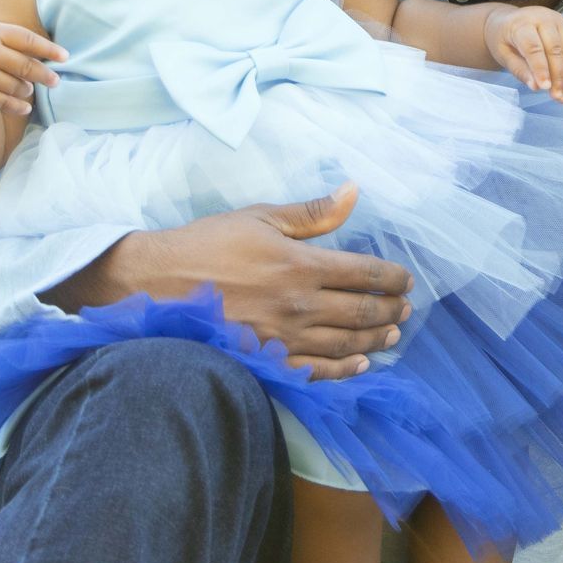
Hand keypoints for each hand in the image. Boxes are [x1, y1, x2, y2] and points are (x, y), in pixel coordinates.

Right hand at [0, 18, 66, 117]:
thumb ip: (13, 37)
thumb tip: (48, 49)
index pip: (27, 40)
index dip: (48, 49)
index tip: (65, 57)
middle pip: (25, 66)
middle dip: (45, 75)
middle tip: (56, 81)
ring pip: (16, 86)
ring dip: (27, 89)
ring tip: (29, 88)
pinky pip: (2, 102)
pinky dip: (17, 106)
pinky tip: (26, 107)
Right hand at [60, 182, 412, 377]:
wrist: (156, 285)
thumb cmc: (207, 245)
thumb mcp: (260, 217)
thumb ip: (312, 213)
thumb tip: (354, 192)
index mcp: (302, 265)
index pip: (364, 274)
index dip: (392, 278)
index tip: (406, 280)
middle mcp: (300, 305)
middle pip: (361, 312)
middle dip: (389, 310)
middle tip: (405, 310)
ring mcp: (284, 337)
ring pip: (344, 344)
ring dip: (374, 339)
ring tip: (392, 336)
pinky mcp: (266, 359)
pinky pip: (314, 371)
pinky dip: (343, 370)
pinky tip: (359, 366)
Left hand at [483, 6, 562, 102]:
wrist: (506, 20)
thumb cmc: (503, 40)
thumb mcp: (503, 54)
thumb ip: (519, 70)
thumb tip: (536, 87)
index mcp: (522, 24)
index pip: (534, 48)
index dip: (540, 69)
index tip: (545, 88)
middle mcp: (543, 18)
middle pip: (555, 49)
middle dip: (557, 76)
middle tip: (556, 97)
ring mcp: (558, 20)